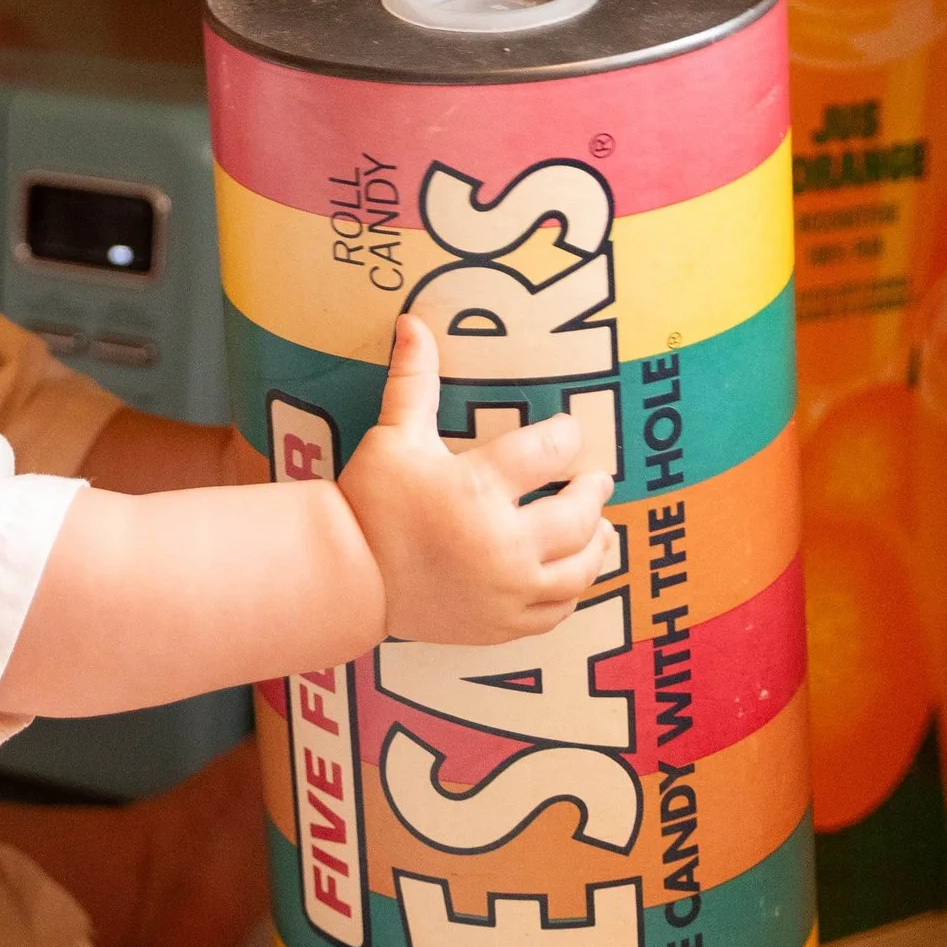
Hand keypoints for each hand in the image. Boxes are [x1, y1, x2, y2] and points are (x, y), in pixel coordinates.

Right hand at [339, 317, 612, 646]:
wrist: (347, 576)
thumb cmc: (371, 501)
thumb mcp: (394, 436)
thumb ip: (414, 380)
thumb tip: (414, 322)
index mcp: (477, 489)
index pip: (549, 451)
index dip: (566, 435)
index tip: (568, 432)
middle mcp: (502, 543)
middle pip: (579, 514)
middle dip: (592, 491)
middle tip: (595, 479)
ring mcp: (507, 590)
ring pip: (580, 568)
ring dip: (597, 542)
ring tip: (599, 525)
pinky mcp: (503, 624)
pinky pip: (559, 609)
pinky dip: (573, 587)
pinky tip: (571, 569)